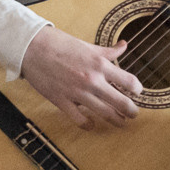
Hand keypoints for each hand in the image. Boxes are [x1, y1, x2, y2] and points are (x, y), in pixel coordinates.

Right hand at [20, 26, 140, 128]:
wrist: (31, 47)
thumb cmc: (59, 43)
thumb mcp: (87, 45)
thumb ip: (107, 51)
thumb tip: (124, 45)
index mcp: (100, 64)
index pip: (129, 82)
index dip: (137, 89)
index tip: (136, 92)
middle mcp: (92, 80)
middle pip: (122, 102)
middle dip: (132, 111)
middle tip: (133, 114)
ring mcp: (77, 92)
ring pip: (105, 113)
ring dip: (117, 121)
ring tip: (121, 123)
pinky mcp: (62, 100)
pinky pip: (80, 120)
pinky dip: (88, 125)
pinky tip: (92, 125)